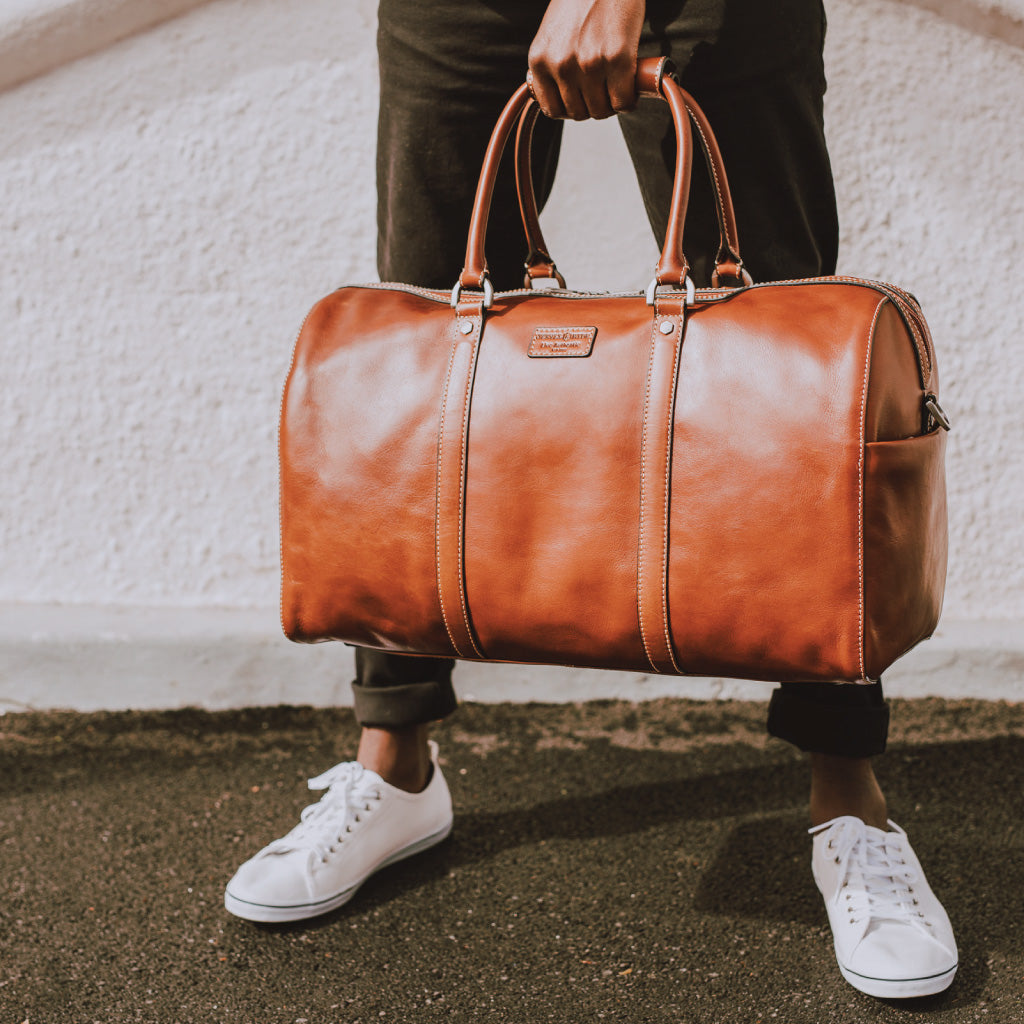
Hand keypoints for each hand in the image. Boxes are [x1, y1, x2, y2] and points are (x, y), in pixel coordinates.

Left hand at [527, 0, 645, 120]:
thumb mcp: (553, 33)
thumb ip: (552, 63)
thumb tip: (561, 98)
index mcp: (540, 59)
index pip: (551, 109)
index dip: (569, 108)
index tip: (581, 100)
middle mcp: (562, 65)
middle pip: (578, 113)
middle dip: (592, 105)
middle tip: (603, 91)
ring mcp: (590, 64)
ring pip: (601, 110)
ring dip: (612, 104)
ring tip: (617, 87)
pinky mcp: (618, 59)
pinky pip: (623, 100)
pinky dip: (629, 100)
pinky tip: (631, 87)